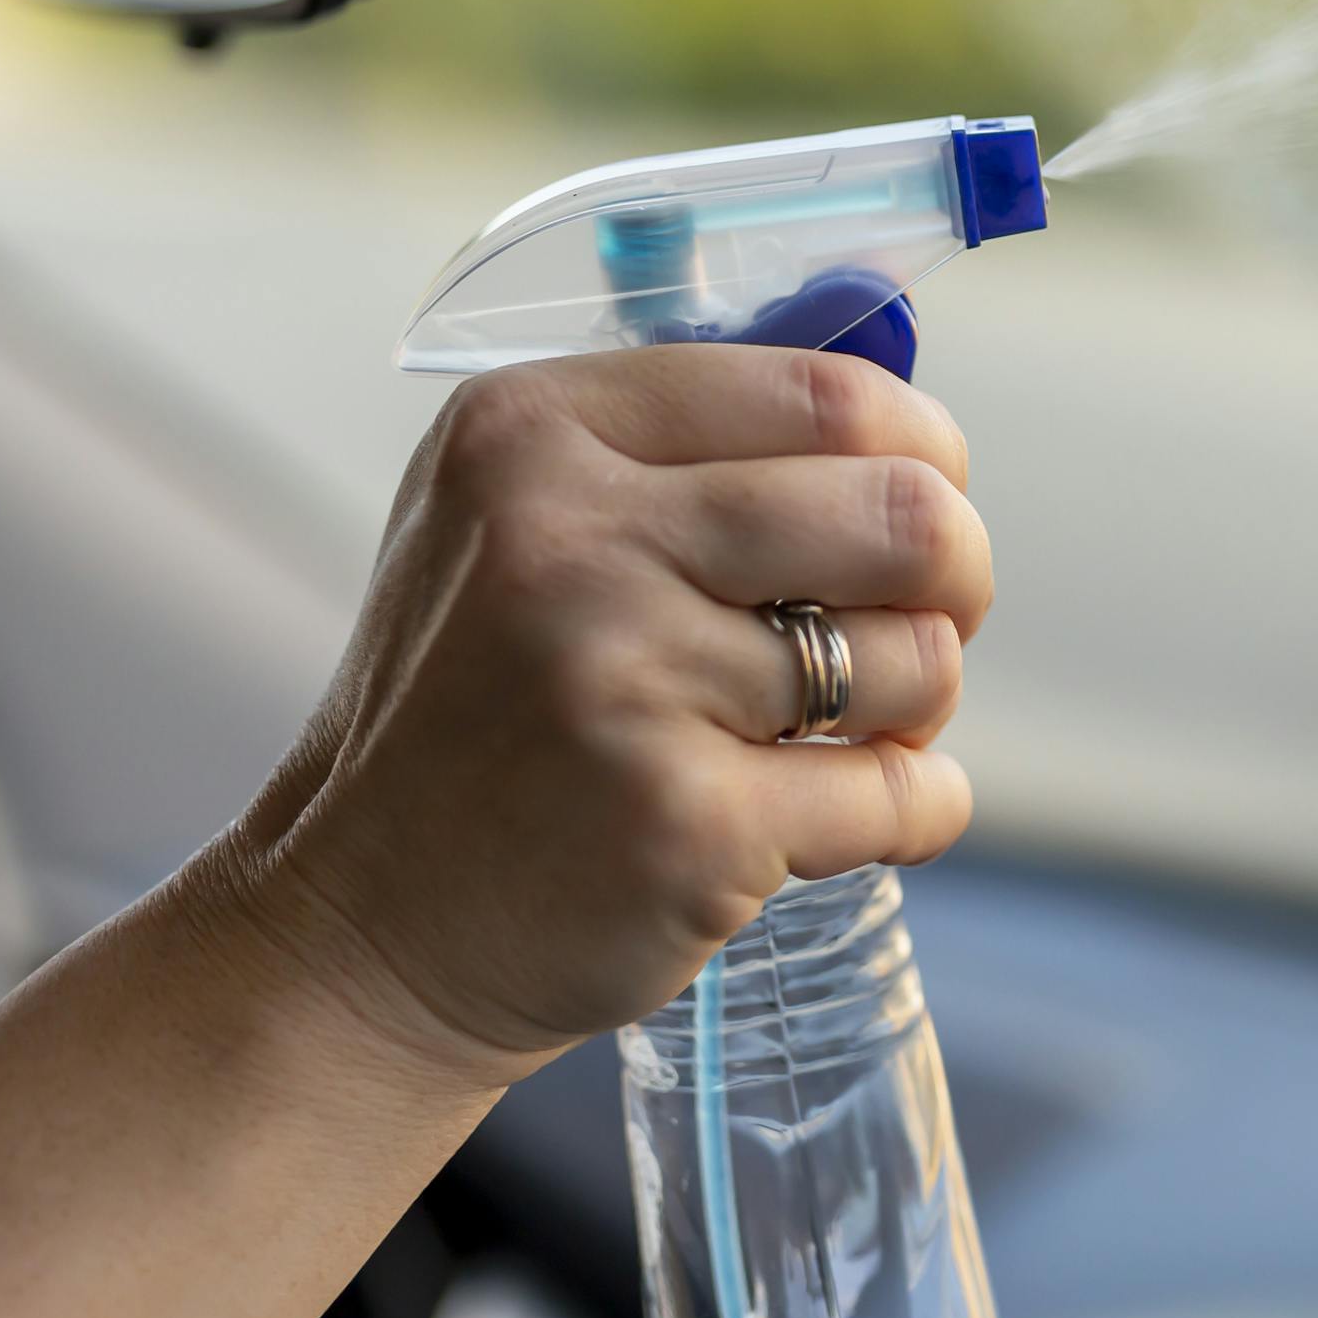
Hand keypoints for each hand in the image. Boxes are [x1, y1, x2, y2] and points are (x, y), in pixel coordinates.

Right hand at [228, 345, 990, 1086]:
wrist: (361, 926)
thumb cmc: (471, 714)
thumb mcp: (509, 525)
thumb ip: (670, 456)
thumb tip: (899, 435)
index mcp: (530, 432)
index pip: (828, 390)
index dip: (920, 454)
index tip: (916, 511)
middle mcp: (571, 537)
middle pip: (904, 513)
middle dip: (956, 573)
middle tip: (920, 624)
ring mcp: (625, 682)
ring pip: (917, 658)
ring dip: (919, 703)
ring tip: (843, 732)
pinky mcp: (682, 825)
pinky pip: (906, 794)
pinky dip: (917, 806)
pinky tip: (850, 813)